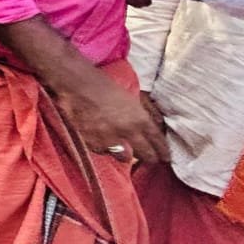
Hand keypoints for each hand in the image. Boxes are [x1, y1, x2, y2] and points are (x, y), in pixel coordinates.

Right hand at [52, 72, 169, 164]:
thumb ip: (144, 112)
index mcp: (139, 118)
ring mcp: (109, 139)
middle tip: (152, 159)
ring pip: (124, 157)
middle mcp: (127, 132)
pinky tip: (105, 143)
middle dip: (150, 158)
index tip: (166, 157)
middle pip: (145, 154)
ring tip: (126, 153)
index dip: (163, 151)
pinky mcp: (92, 142)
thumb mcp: (130, 96)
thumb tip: (157, 122)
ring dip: (126, 155)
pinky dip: (105, 148)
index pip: (157, 140)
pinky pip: (103, 151)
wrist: (77, 84)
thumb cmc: (104, 85)